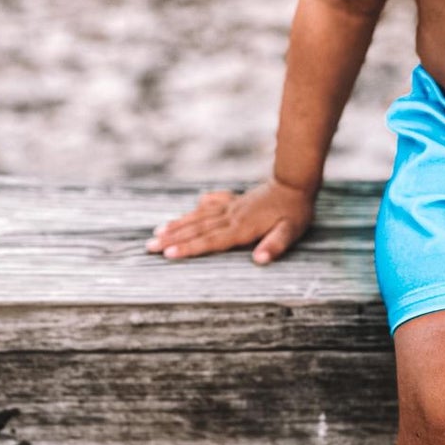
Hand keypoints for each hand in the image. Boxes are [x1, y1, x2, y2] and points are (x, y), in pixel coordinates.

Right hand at [145, 178, 315, 264]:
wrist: (294, 183)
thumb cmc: (295, 212)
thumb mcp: (291, 231)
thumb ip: (275, 245)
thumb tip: (260, 260)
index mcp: (242, 227)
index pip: (211, 241)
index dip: (189, 248)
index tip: (168, 253)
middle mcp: (231, 217)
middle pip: (197, 229)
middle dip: (172, 238)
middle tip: (149, 247)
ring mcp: (230, 208)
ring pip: (199, 217)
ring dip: (177, 225)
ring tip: (156, 232)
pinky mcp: (234, 201)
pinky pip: (209, 206)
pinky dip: (196, 210)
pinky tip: (187, 213)